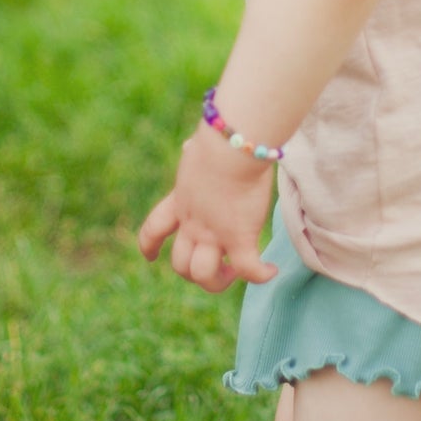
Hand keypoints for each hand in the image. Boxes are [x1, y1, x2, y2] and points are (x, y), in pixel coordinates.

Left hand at [138, 122, 277, 293]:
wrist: (232, 146)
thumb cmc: (219, 139)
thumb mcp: (198, 150)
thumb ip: (194, 154)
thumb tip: (191, 146)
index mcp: (181, 201)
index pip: (153, 229)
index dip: (149, 247)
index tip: (150, 257)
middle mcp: (193, 223)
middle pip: (180, 265)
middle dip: (194, 272)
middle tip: (217, 264)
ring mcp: (214, 234)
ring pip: (204, 276)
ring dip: (219, 280)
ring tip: (235, 271)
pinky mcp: (239, 238)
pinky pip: (248, 270)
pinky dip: (260, 275)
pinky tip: (271, 270)